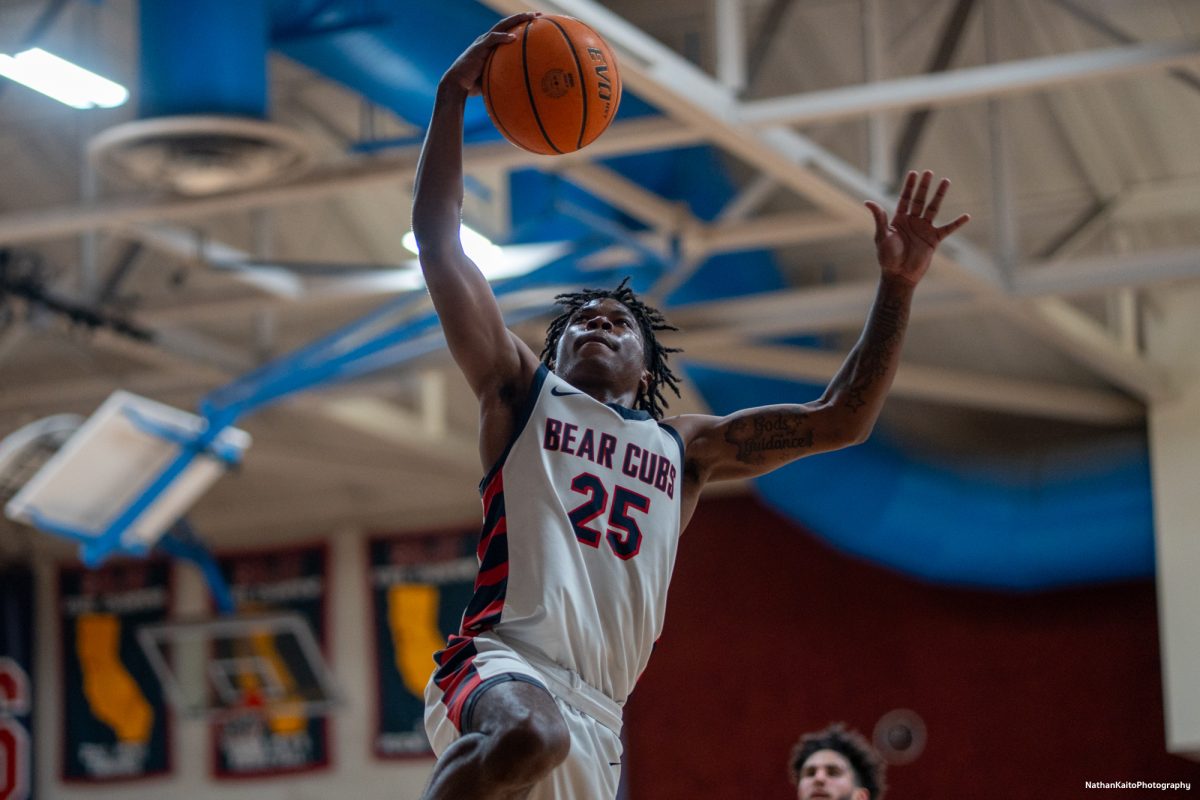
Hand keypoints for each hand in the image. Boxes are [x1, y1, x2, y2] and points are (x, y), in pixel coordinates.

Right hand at [441, 12, 539, 96]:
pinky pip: (492, 39)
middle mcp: (487, 40)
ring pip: (501, 26)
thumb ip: (506, 76)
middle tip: (538, 14)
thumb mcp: (494, 78)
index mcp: (491, 45)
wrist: (457, 85)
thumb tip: (524, 85)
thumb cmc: (475, 85)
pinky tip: (513, 37)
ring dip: (516, 20)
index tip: (537, 23)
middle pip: (507, 23)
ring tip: (530, 18)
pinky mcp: (478, 49)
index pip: (508, 30)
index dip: (521, 25)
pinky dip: (502, 37)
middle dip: (523, 17)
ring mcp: (482, 42)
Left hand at [865, 170, 969, 286]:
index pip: (905, 199)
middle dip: (924, 186)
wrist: (899, 274)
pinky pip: (948, 229)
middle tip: (929, 172)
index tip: (913, 173)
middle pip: (919, 200)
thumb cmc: (887, 257)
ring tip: (946, 181)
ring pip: (933, 208)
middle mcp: (912, 222)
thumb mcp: (882, 236)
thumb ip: (880, 218)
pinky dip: (957, 223)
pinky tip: (966, 216)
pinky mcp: (934, 240)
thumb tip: (868, 201)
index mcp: (899, 220)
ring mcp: (924, 229)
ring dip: (939, 195)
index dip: (909, 186)